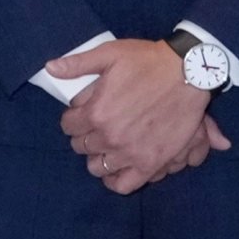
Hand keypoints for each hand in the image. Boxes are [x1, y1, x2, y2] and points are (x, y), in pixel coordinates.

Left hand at [48, 38, 214, 194]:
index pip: (68, 126)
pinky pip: (123, 185)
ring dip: (98, 157)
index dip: (72, 119)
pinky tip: (115, 169)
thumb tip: (50, 68)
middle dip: (84, 136)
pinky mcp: (151, 163)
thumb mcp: (109, 54)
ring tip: (106, 146)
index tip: (81, 114)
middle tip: (95, 128)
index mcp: (96, 112)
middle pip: (81, 146)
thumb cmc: (148, 61)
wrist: (188, 72)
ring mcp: (130, 153)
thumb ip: (77, 64)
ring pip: (97, 167)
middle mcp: (110, 137)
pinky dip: (115, 180)